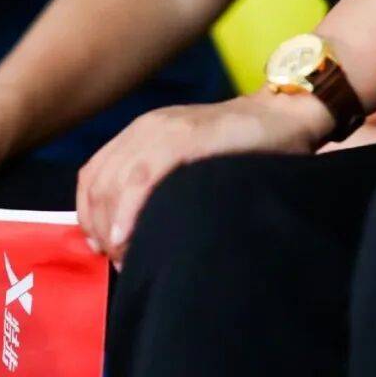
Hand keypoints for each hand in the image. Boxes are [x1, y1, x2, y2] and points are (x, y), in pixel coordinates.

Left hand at [77, 91, 331, 265]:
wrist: (286, 115)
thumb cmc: (242, 149)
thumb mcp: (187, 160)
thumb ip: (158, 184)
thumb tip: (129, 233)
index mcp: (140, 134)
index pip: (93, 176)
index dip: (89, 215)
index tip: (102, 248)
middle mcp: (146, 129)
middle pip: (99, 184)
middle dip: (100, 228)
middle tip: (119, 261)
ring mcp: (166, 130)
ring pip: (114, 182)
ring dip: (112, 226)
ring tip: (127, 257)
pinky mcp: (189, 137)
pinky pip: (144, 176)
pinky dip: (129, 211)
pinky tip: (128, 237)